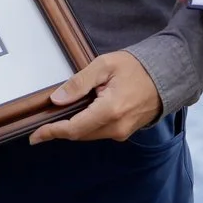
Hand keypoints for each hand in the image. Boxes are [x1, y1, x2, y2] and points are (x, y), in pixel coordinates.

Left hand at [29, 50, 162, 143]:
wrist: (167, 74)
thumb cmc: (136, 67)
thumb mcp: (104, 65)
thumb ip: (79, 83)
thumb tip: (57, 100)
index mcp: (110, 111)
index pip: (73, 129)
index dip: (52, 133)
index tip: (35, 137)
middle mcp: (117, 127)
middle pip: (79, 134)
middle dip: (61, 128)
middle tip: (47, 118)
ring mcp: (123, 132)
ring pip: (89, 135)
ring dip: (76, 125)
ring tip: (68, 109)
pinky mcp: (126, 132)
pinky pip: (100, 132)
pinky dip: (88, 125)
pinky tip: (87, 110)